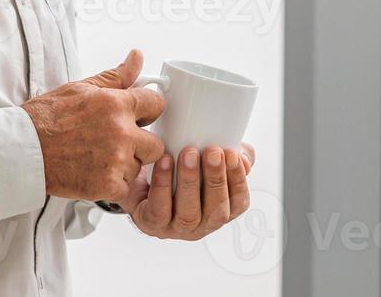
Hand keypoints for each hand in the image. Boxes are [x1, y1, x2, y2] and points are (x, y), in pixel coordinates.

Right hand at [20, 50, 166, 202]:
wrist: (22, 149)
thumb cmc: (46, 118)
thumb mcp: (81, 88)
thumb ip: (116, 77)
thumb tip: (137, 58)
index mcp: (116, 104)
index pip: (157, 105)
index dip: (147, 112)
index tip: (138, 117)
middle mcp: (121, 132)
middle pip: (156, 144)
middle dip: (141, 145)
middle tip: (117, 144)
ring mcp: (116, 161)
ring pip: (139, 168)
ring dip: (125, 166)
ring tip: (98, 158)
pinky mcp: (107, 186)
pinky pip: (125, 189)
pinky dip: (112, 185)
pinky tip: (94, 174)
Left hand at [122, 142, 255, 240]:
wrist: (137, 173)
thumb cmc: (176, 169)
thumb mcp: (205, 159)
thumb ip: (228, 157)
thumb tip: (243, 158)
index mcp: (218, 210)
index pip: (238, 203)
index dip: (238, 181)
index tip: (233, 154)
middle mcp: (201, 225)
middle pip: (216, 211)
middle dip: (216, 180)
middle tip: (213, 152)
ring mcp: (175, 228)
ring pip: (188, 213)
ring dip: (190, 181)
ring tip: (188, 154)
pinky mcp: (151, 223)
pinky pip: (159, 209)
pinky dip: (163, 184)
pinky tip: (165, 161)